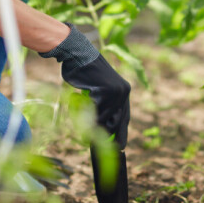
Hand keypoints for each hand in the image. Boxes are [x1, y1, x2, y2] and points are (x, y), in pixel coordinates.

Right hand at [39, 24, 130, 147]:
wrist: (78, 55)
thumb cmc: (84, 73)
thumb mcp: (98, 90)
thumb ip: (105, 105)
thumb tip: (104, 129)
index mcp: (125, 91)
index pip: (125, 118)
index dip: (122, 133)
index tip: (121, 148)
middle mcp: (124, 92)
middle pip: (116, 122)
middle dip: (104, 134)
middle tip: (91, 142)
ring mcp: (116, 92)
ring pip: (104, 119)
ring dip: (90, 123)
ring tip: (80, 119)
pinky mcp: (106, 92)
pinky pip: (96, 113)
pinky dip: (85, 115)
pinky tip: (78, 107)